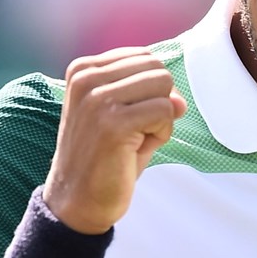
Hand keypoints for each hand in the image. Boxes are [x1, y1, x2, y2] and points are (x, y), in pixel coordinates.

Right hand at [42, 48, 186, 233]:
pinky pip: (164, 111)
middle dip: (159, 101)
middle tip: (136, 131)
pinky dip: (162, 132)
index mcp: (83, 70)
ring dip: (161, 117)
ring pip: (163, 86)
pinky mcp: (114, 124)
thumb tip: (180, 100)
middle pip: (157, 68)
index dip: (150, 89)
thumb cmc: (101, 159)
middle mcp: (86, 78)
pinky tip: (137, 149)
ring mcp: (98, 100)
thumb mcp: (123, 117)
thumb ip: (151, 98)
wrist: (76, 201)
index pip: (144, 57)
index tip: (129, 116)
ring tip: (135, 140)